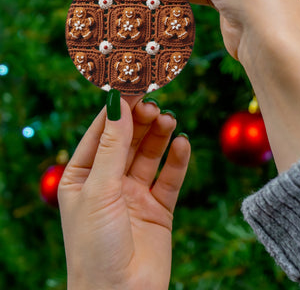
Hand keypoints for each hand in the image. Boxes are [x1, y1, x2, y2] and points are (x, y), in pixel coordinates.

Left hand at [58, 97, 189, 289]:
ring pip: (150, 155)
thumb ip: (113, 146)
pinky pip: (170, 177)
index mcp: (83, 176)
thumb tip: (119, 104)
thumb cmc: (95, 246)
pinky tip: (182, 144)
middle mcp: (109, 182)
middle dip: (141, 121)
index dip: (118, 109)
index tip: (134, 86)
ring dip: (159, 136)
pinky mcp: (159, 207)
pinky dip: (178, 160)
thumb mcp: (99, 189)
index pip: (101, 132)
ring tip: (169, 120)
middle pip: (128, 140)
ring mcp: (135, 194)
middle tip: (155, 106)